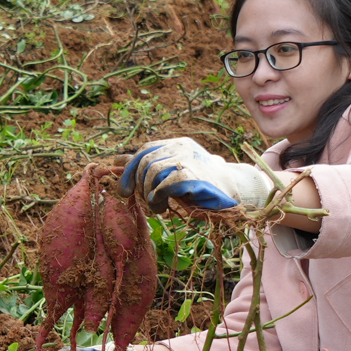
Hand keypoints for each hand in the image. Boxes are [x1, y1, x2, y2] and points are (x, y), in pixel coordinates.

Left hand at [119, 137, 272, 212]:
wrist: (232, 193)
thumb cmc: (200, 185)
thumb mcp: (171, 173)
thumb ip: (147, 166)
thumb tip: (117, 160)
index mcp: (177, 144)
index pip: (145, 149)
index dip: (130, 169)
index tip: (125, 190)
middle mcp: (182, 147)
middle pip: (145, 161)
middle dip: (138, 184)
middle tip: (143, 199)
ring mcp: (189, 160)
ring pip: (153, 171)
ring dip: (149, 193)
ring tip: (157, 206)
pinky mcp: (194, 176)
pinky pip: (166, 184)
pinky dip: (158, 197)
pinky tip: (162, 206)